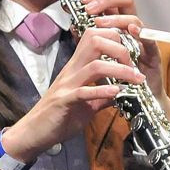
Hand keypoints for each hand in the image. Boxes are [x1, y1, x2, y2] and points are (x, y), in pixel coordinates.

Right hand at [0, 25, 143, 169]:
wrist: (34, 133)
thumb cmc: (59, 117)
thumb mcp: (86, 105)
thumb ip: (102, 97)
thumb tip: (121, 93)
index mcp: (77, 67)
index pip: (95, 37)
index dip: (116, 39)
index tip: (132, 55)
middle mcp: (72, 70)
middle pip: (96, 41)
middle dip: (120, 49)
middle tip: (135, 66)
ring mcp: (67, 84)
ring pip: (95, 65)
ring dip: (119, 70)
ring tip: (135, 79)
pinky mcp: (64, 101)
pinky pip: (84, 91)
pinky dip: (102, 91)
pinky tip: (117, 93)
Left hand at [81, 0, 169, 125]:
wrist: (140, 101)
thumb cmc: (119, 79)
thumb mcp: (100, 57)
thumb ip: (90, 41)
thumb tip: (73, 25)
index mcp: (119, 26)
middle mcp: (132, 29)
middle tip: (89, 8)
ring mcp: (143, 40)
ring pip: (133, 17)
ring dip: (116, 18)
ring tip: (101, 24)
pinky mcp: (153, 54)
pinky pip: (150, 39)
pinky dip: (142, 32)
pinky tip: (132, 30)